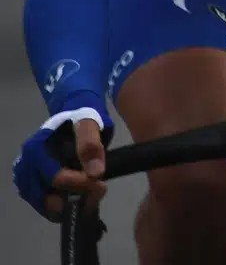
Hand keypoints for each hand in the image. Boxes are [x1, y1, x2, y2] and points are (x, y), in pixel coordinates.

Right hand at [12, 96, 110, 219]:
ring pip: (45, 206)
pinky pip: (46, 206)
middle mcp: (25, 167)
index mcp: (35, 150)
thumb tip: (95, 173)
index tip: (100, 183)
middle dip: (75, 199)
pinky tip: (84, 199)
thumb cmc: (81, 119)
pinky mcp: (33, 187)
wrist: (74, 117)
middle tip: (100, 191)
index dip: (78, 184)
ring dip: (71, 206)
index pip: (54, 178)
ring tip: (94, 196)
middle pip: (46, 197)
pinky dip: (64, 208)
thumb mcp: (89, 124)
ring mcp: (27, 179)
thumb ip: (91, 145)